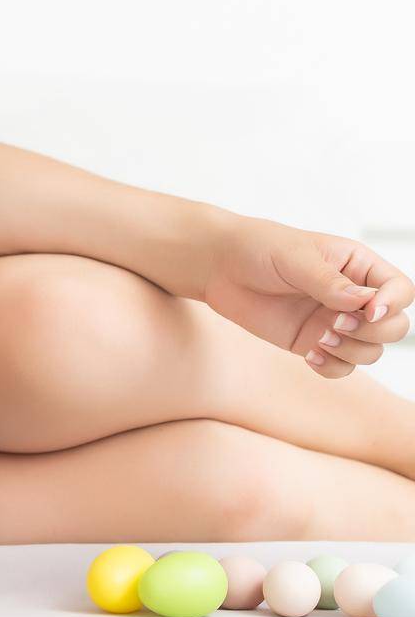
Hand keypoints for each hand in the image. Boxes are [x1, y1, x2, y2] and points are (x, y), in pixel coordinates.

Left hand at [203, 216, 412, 377]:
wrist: (218, 267)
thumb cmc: (258, 249)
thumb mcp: (295, 257)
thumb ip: (329, 282)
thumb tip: (364, 302)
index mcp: (357, 266)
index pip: (400, 290)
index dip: (393, 304)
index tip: (368, 310)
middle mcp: (352, 297)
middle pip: (394, 326)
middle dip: (373, 331)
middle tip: (336, 324)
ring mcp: (334, 321)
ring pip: (371, 351)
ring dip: (353, 351)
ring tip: (319, 339)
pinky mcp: (313, 342)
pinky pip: (341, 367)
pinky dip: (333, 367)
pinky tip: (309, 355)